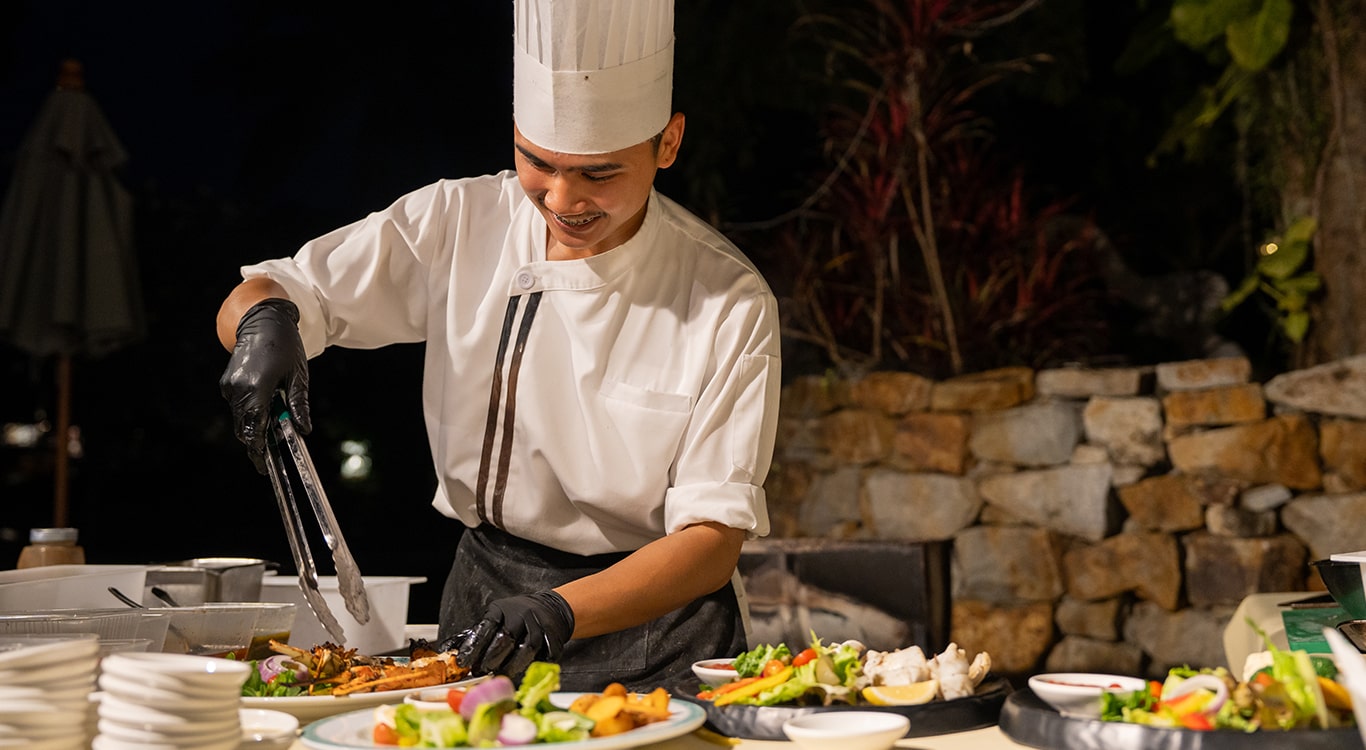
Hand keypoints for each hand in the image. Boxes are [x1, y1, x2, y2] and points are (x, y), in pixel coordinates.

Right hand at [218, 298, 310, 473]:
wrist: (262, 320)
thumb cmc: (285, 346)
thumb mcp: (298, 377)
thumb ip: (299, 405)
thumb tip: (304, 429)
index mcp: (257, 389)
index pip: (254, 429)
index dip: (258, 450)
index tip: (264, 465)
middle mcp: (238, 389)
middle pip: (244, 428)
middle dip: (256, 442)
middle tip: (269, 455)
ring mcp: (229, 386)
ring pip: (239, 418)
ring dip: (253, 426)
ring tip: (272, 428)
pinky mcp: (227, 382)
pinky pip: (237, 405)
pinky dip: (248, 412)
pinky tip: (265, 409)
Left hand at [447, 591, 573, 676]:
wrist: (551, 609)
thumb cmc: (516, 617)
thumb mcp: (495, 618)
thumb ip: (474, 635)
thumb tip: (447, 650)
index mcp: (502, 609)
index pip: (486, 627)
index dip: (474, 646)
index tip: (464, 661)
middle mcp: (521, 615)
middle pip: (506, 638)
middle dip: (491, 658)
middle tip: (481, 671)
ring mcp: (539, 626)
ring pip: (526, 648)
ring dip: (511, 665)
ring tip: (499, 674)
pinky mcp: (553, 638)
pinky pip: (543, 655)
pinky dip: (531, 665)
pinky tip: (521, 671)